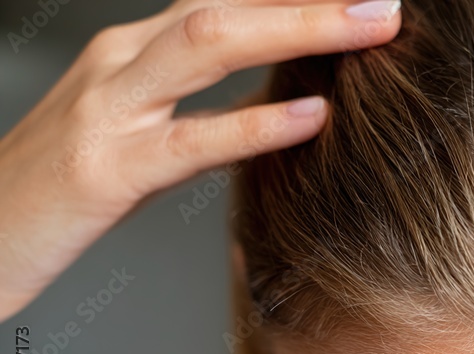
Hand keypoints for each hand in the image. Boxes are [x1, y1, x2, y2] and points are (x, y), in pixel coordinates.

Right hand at [0, 0, 402, 322]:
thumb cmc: (69, 183)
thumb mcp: (143, 126)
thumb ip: (205, 100)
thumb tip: (285, 93)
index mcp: (135, 50)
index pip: (226, 0)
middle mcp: (122, 61)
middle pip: (226, 6)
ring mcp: (109, 110)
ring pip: (209, 45)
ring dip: (300, 28)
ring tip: (372, 26)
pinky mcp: (105, 171)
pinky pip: (190, 140)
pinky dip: (256, 124)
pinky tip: (312, 117)